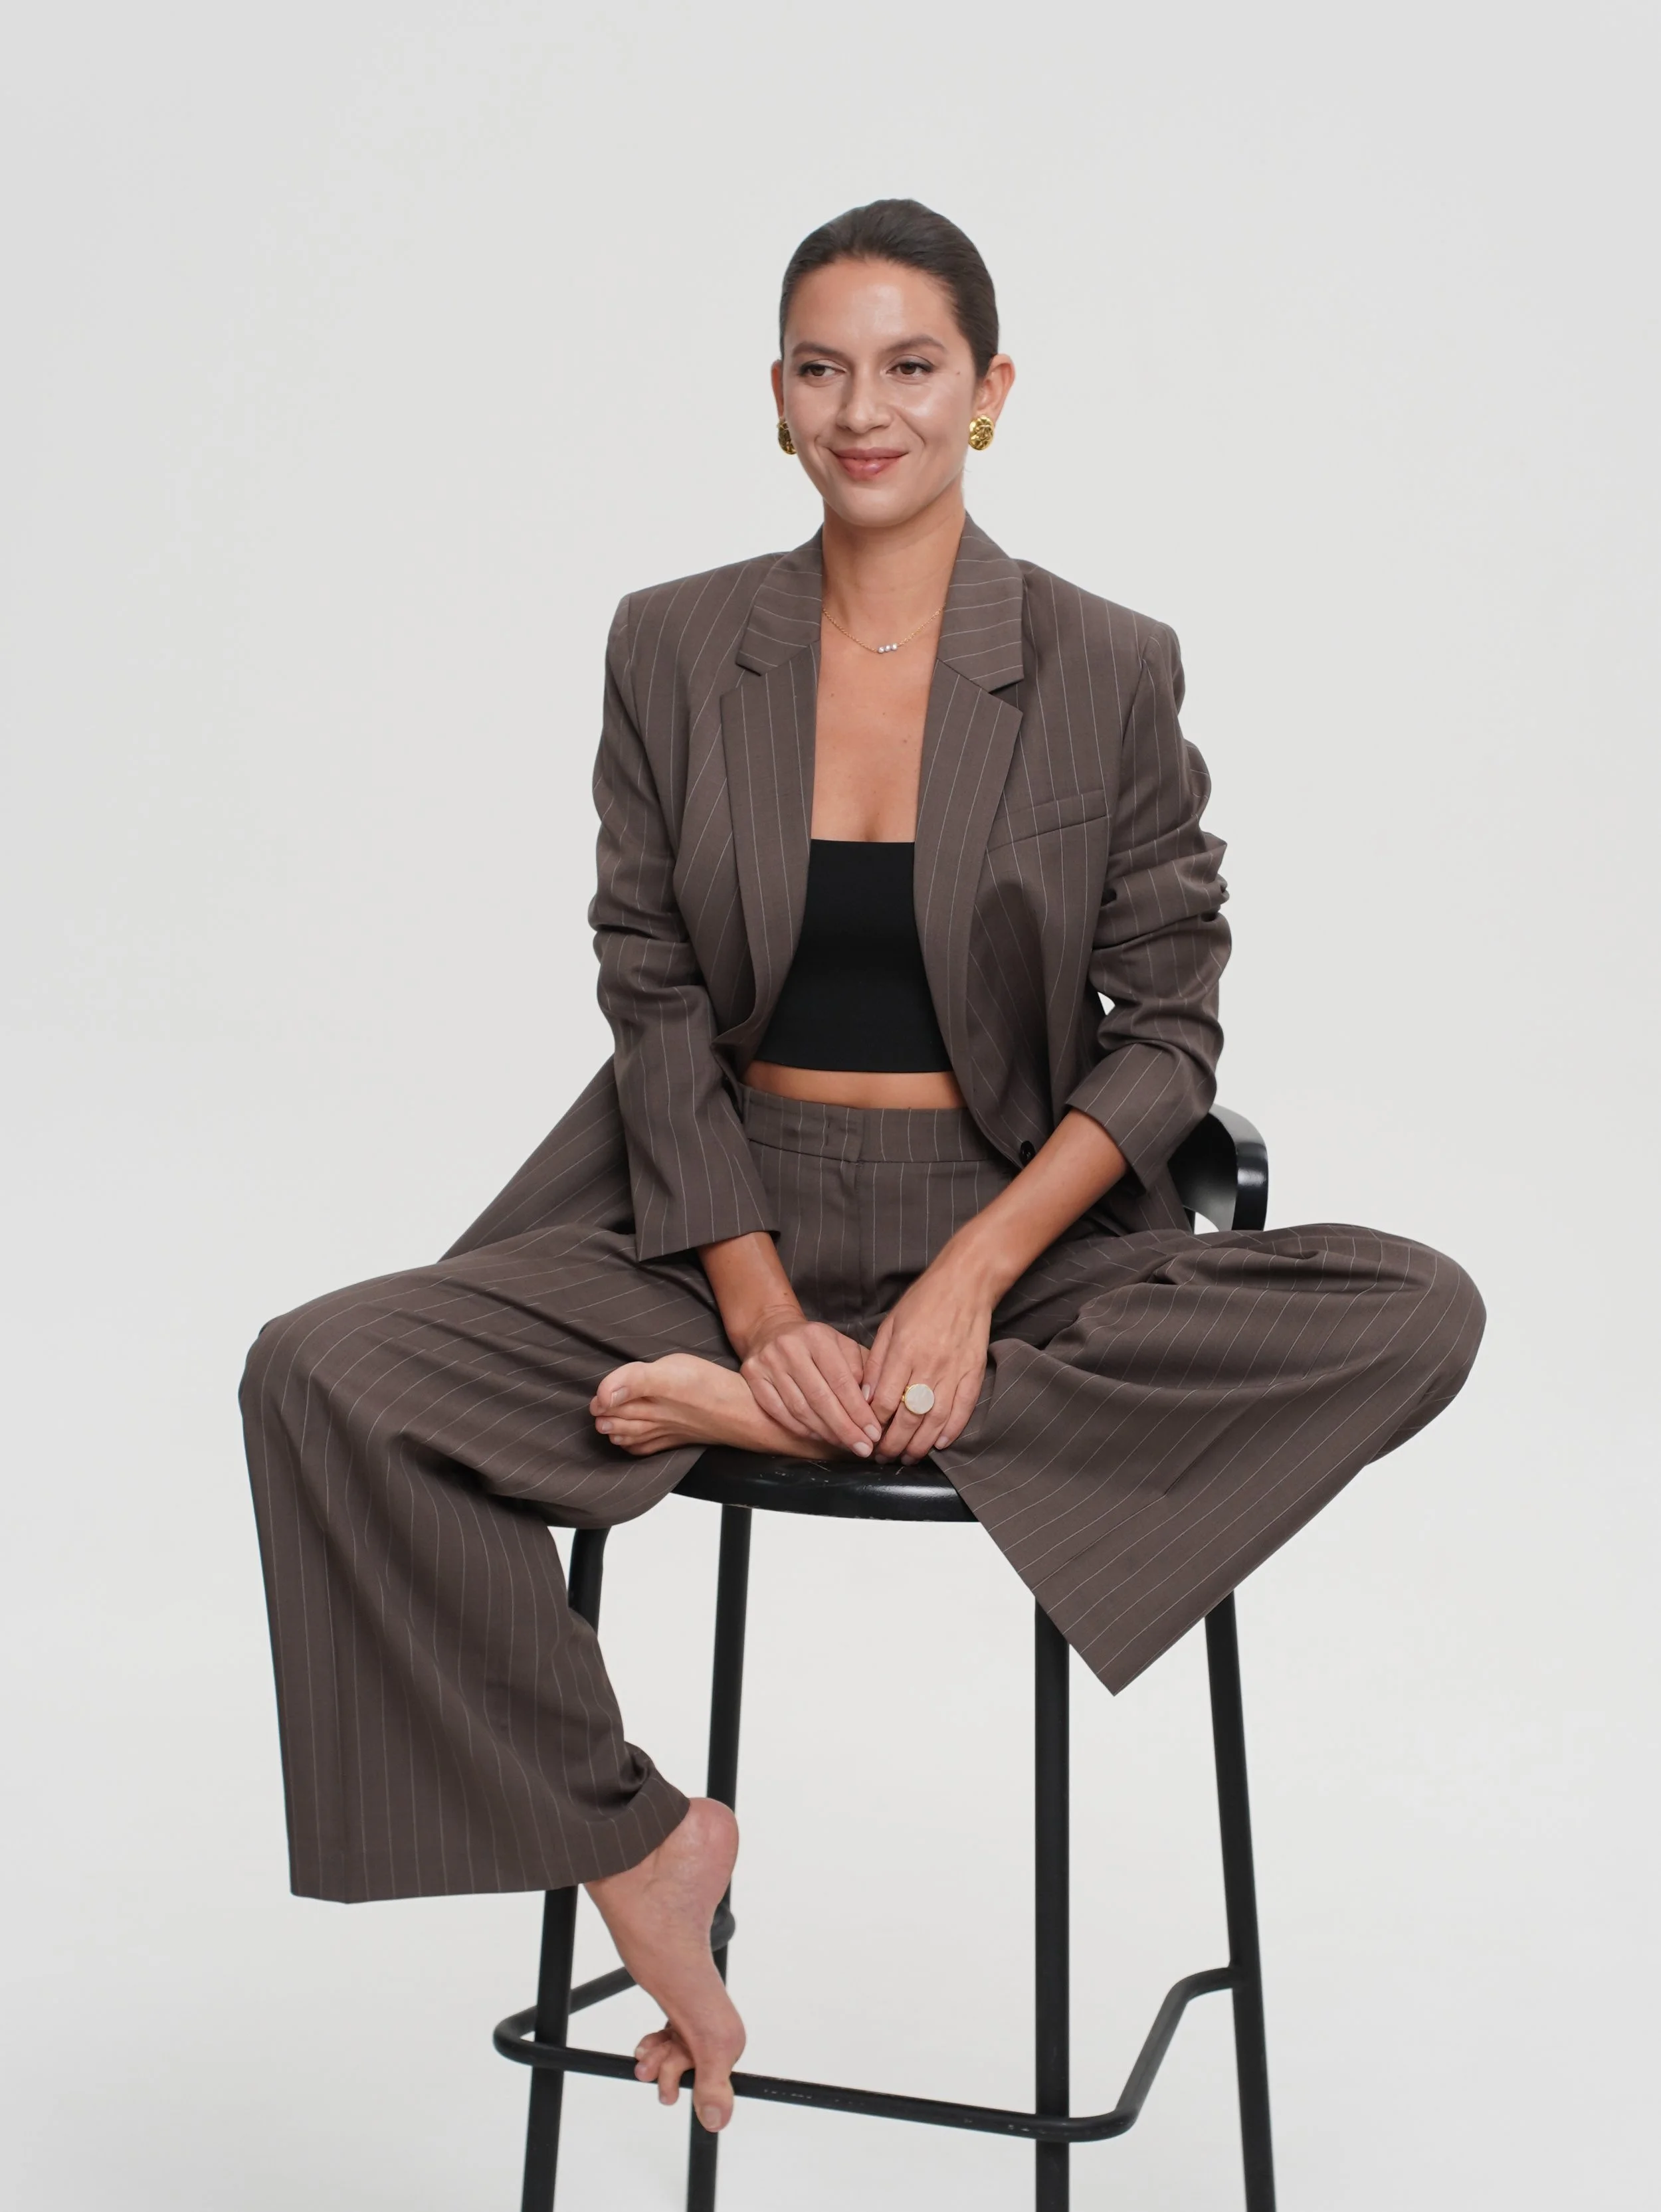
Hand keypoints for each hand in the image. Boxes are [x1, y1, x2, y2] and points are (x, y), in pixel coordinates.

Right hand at [737, 1309, 882, 1458]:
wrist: (771, 1330)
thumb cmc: (815, 1343)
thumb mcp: (842, 1345)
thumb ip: (859, 1369)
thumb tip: (869, 1402)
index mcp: (817, 1336)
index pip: (841, 1380)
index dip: (859, 1411)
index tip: (873, 1433)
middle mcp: (789, 1347)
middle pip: (820, 1398)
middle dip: (844, 1428)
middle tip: (863, 1448)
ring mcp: (767, 1363)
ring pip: (799, 1409)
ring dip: (825, 1432)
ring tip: (845, 1445)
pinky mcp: (752, 1376)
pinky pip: (779, 1412)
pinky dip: (802, 1429)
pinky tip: (819, 1437)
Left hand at [861, 1252, 994, 1461]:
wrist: (966, 1283)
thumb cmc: (923, 1301)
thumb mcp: (889, 1325)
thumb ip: (877, 1362)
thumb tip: (866, 1397)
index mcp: (905, 1351)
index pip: (886, 1401)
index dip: (875, 1424)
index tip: (867, 1436)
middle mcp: (929, 1364)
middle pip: (910, 1417)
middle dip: (894, 1443)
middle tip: (884, 1456)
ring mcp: (954, 1370)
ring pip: (936, 1419)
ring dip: (921, 1444)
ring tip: (908, 1457)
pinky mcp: (973, 1372)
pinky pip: (964, 1408)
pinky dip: (952, 1429)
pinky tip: (939, 1443)